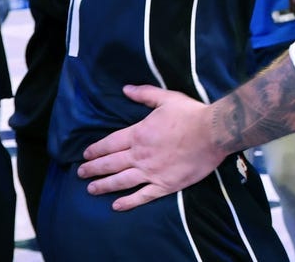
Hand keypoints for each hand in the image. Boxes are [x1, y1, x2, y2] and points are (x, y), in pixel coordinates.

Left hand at [78, 85, 225, 210]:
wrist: (213, 133)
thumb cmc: (191, 114)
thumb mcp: (167, 98)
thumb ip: (145, 94)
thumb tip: (126, 89)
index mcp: (139, 134)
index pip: (110, 143)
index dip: (97, 149)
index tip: (86, 155)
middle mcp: (140, 155)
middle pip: (111, 164)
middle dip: (93, 169)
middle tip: (81, 173)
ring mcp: (151, 172)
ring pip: (121, 181)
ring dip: (104, 186)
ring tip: (91, 189)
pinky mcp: (165, 185)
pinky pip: (142, 196)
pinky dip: (128, 202)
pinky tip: (116, 206)